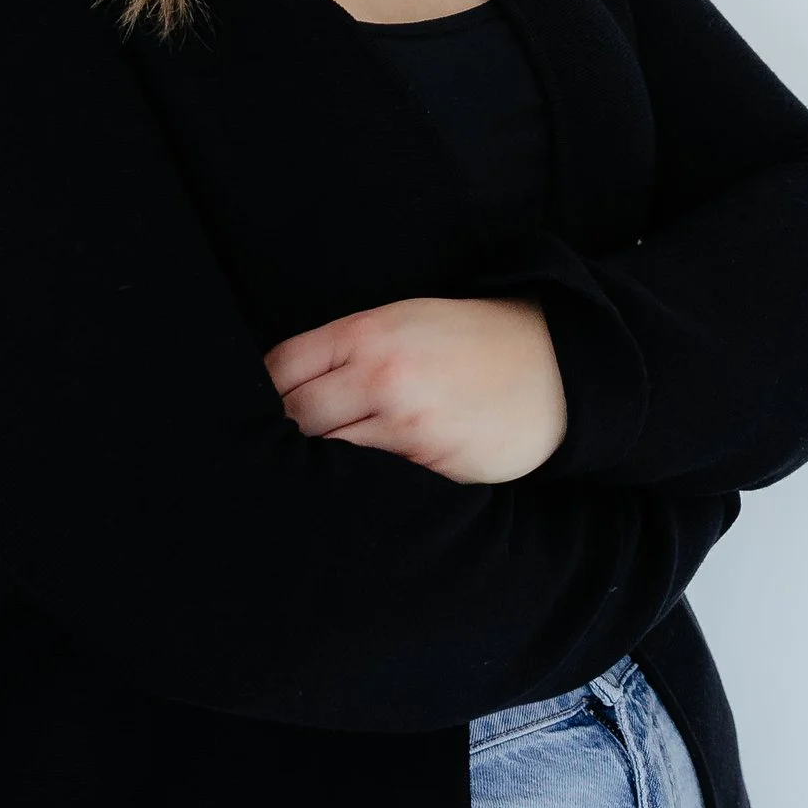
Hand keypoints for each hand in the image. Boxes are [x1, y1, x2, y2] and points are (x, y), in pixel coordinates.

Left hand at [265, 295, 566, 483]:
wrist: (552, 365)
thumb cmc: (467, 341)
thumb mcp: (402, 321)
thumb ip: (345, 349)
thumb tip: (279, 387)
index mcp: (367, 333)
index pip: (280, 368)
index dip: (261, 394)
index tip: (255, 411)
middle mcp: (382, 375)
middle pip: (296, 417)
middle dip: (282, 436)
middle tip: (273, 450)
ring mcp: (408, 423)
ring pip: (329, 454)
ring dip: (316, 466)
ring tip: (307, 474)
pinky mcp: (433, 463)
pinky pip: (373, 478)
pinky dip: (356, 484)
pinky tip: (351, 487)